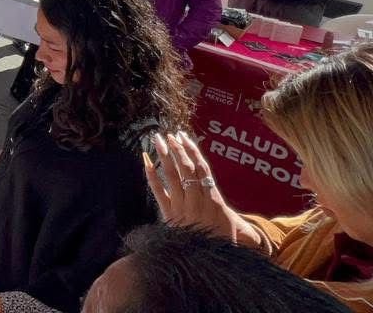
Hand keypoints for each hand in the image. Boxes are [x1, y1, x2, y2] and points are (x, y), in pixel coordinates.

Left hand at [143, 132, 261, 245]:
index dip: (193, 152)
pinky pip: (158, 192)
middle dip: (178, 150)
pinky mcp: (169, 215)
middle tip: (169, 134)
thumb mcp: (234, 229)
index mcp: (214, 201)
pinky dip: (151, 176)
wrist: (206, 264)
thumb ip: (237, 217)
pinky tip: (145, 162)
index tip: (185, 137)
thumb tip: (253, 215)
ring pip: (172, 176)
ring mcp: (181, 207)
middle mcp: (197, 201)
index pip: (202, 170)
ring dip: (164, 157)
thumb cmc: (223, 245)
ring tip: (158, 140)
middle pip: (186, 169)